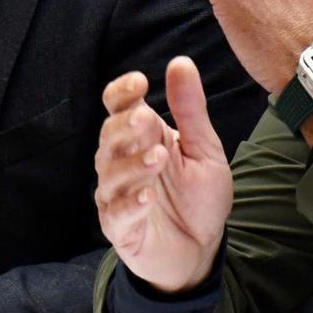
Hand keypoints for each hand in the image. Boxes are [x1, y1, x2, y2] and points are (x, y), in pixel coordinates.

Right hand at [95, 56, 232, 292]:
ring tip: (158, 159)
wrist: (202, 250)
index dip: (122, 93)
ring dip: (133, 164)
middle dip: (125, 126)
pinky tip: (148, 197)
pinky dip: (131, 203)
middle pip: (109, 137)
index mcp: (140, 137)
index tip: (140, 82)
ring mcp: (118, 196)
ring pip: (111, 174)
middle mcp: (122, 163)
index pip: (118, 107)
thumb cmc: (198, 197)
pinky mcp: (120, 229)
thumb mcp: (203, 149)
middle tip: (146, 120)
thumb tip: (180, 62)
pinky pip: (118, 214)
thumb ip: (190, 109)